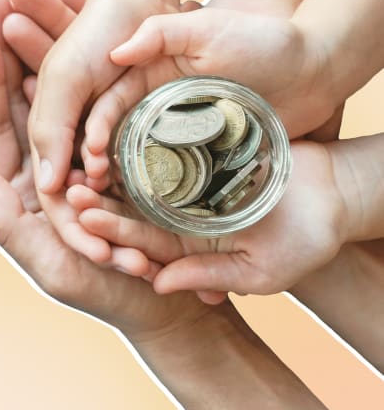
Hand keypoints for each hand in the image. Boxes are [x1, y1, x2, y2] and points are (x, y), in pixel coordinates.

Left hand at [0, 0, 212, 337]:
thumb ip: (6, 224)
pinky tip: (85, 17)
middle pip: (20, 92)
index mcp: (21, 187)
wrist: (172, 302)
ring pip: (57, 83)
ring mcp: (83, 145)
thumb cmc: (109, 295)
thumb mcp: (53, 268)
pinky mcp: (120, 139)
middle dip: (9, 42)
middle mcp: (46, 159)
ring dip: (46, 36)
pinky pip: (100, 91)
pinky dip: (92, 55)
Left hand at [66, 140, 347, 302]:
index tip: (85, 218)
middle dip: (99, 199)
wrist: (337, 194)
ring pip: (137, 175)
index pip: (139, 241)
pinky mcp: (197, 151)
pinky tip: (114, 125)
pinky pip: (161, 144)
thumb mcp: (261, 269)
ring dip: (111, 167)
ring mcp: (185, 183)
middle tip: (71, 187)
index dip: (112, 230)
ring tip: (84, 153)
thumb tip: (160, 284)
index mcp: (182, 246)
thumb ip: (210, 274)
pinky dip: (138, 137)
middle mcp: (175, 215)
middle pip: (129, 207)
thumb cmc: (305, 240)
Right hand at [80, 6, 334, 190]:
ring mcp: (179, 135)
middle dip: (96, 166)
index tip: (88, 152)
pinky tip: (147, 215)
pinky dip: (157, 196)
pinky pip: (174, 179)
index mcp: (147, 77)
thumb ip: (160, 33)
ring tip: (112, 206)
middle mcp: (156, 109)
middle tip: (90, 189)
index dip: (92, 130)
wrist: (316, 67)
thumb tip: (115, 54)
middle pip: (113, 142)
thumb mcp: (208, 28)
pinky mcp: (204, 156)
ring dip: (120, 187)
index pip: (106, 107)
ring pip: (137, 164)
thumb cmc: (262, 39)